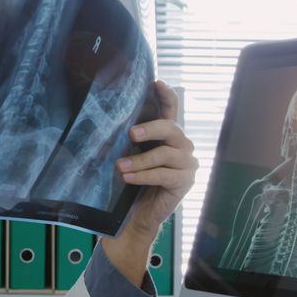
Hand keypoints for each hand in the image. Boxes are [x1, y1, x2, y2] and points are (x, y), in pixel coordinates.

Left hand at [117, 80, 198, 237]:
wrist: (139, 213)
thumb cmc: (134, 181)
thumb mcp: (131, 156)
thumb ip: (130, 141)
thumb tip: (108, 124)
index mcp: (169, 135)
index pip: (172, 110)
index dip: (167, 96)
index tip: (157, 83)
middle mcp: (183, 145)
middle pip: (170, 128)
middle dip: (150, 128)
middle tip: (131, 133)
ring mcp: (187, 163)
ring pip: (165, 154)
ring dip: (140, 160)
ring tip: (120, 166)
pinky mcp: (185, 181)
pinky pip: (164, 174)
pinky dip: (144, 175)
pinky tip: (129, 178)